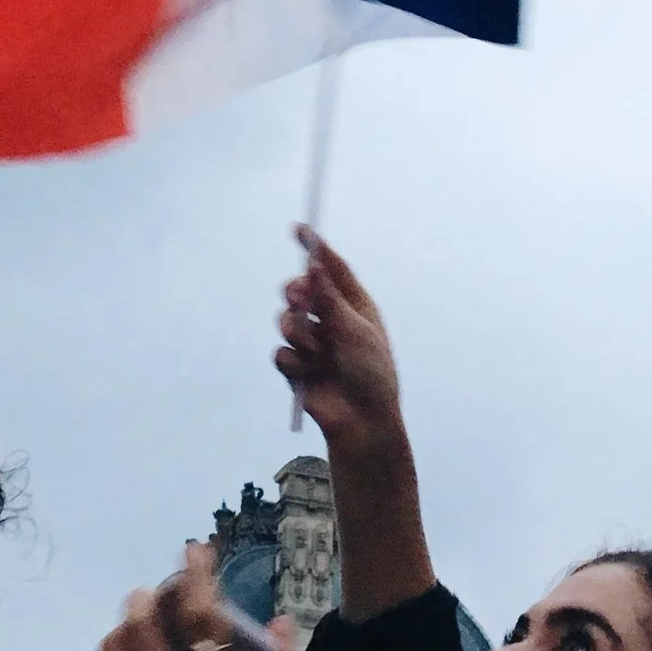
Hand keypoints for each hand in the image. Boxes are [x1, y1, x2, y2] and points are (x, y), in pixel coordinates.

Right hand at [275, 228, 403, 454]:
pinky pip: (280, 353)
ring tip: (316, 354)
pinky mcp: (297, 368)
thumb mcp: (355, 331)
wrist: (362, 422)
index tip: (298, 228)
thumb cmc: (371, 374)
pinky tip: (309, 376)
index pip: (331, 269)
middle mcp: (331, 320)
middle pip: (300, 290)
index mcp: (354, 306)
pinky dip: (293, 363)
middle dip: (296, 294)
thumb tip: (314, 264)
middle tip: (300, 301)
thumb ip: (330, 298)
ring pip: (285, 321)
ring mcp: (312, 343)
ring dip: (298, 334)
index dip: (314, 248)